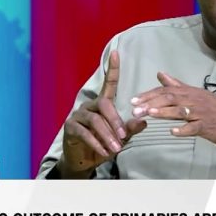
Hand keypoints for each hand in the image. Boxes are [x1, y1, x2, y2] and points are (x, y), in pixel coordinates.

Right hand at [59, 51, 146, 177]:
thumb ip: (130, 129)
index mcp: (102, 104)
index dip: (112, 69)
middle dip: (116, 121)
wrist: (83, 161)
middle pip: (104, 105)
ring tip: (116, 148)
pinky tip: (104, 152)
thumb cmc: (103, 145)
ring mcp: (78, 116)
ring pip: (95, 120)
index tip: (116, 53)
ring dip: (107, 135)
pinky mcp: (70, 128)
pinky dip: (96, 143)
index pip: (108, 84)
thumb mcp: (120, 138)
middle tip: (124, 136)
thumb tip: (144, 121)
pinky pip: (85, 133)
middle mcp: (89, 106)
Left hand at [131, 72, 215, 173]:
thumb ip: (177, 85)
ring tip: (149, 114)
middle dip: (150, 102)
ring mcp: (201, 113)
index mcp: (190, 92)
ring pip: (180, 111)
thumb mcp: (196, 94)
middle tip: (134, 109)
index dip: (149, 94)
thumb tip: (160, 74)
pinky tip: (173, 132)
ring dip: (163, 112)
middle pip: (170, 98)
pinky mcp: (207, 126)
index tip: (133, 100)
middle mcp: (194, 100)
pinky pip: (194, 127)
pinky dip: (183, 129)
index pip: (166, 90)